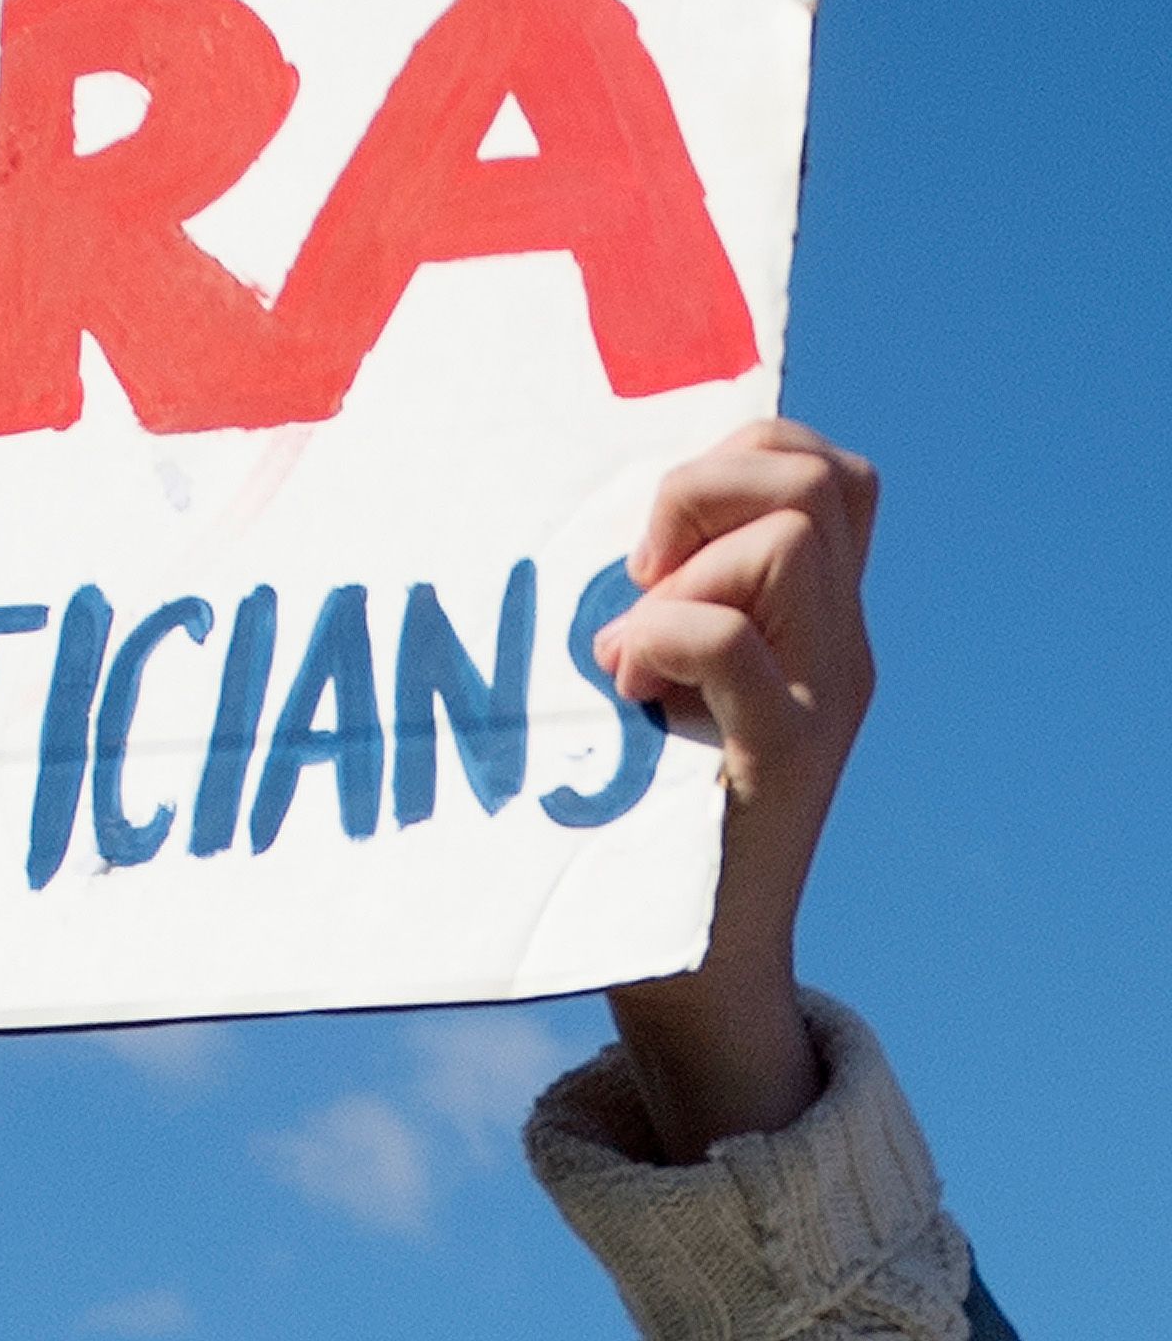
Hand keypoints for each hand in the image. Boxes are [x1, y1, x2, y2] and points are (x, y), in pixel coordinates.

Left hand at [592, 416, 877, 1159]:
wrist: (697, 967)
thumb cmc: (640, 807)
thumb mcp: (664, 677)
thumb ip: (664, 596)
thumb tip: (587, 514)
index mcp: (813, 621)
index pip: (822, 470)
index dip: (733, 458)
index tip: (652, 536)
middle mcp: (839, 649)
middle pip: (822, 476)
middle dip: (706, 487)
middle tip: (641, 576)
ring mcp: (823, 702)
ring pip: (794, 534)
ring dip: (684, 567)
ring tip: (630, 643)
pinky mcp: (783, 761)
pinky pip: (732, 642)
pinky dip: (662, 637)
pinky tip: (624, 688)